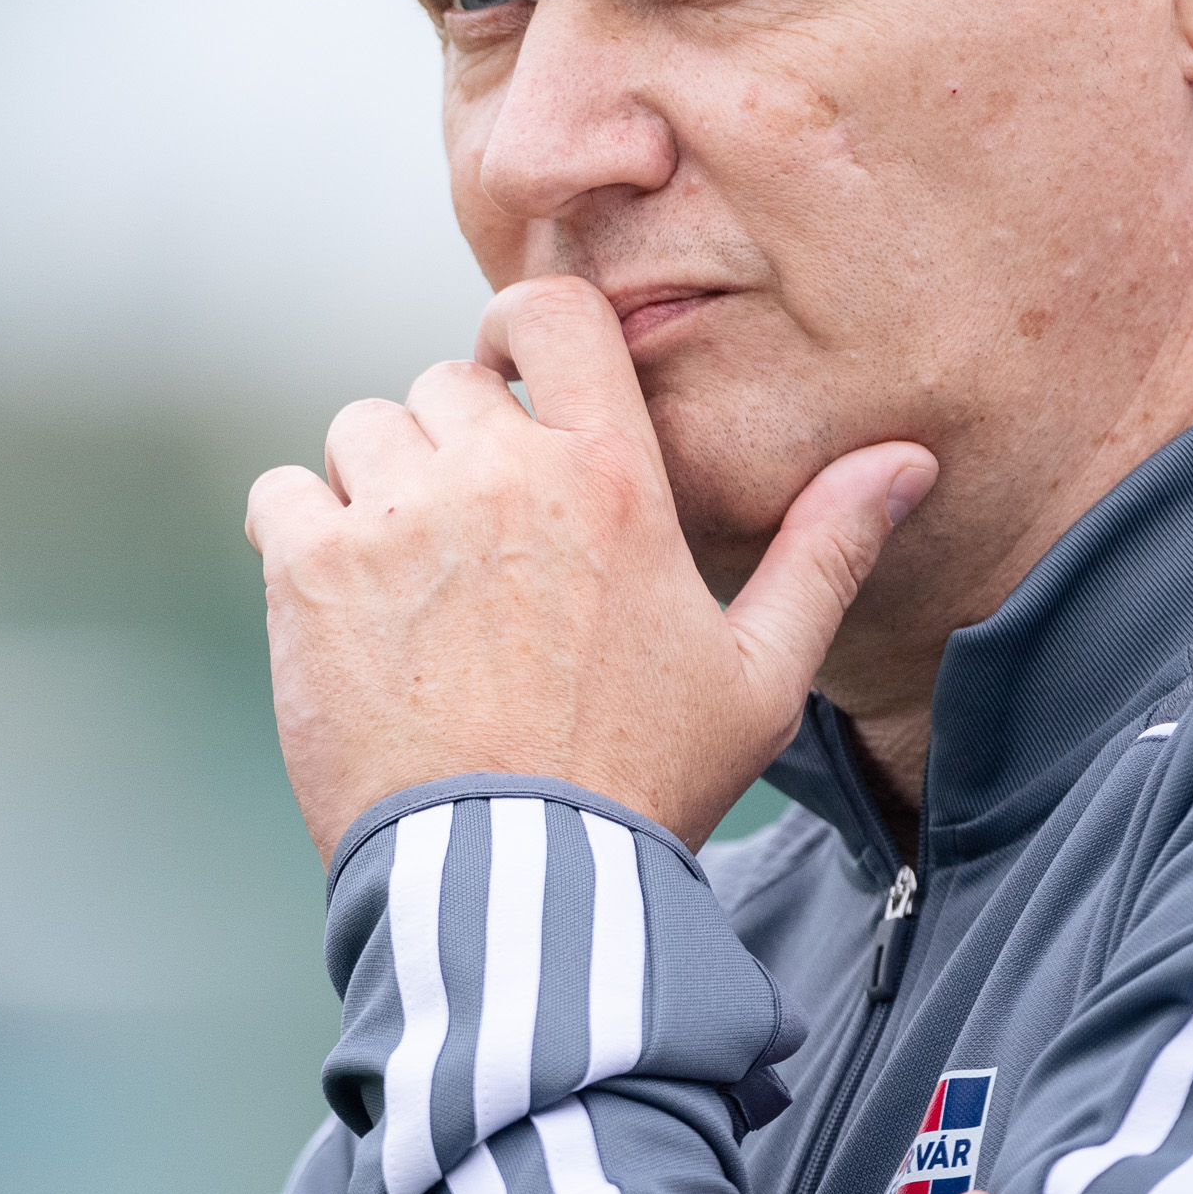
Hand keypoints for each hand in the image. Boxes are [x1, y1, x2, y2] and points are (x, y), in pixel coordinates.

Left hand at [246, 275, 935, 859]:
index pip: (553, 313)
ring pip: (361, 433)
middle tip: (478, 546)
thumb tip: (908, 459)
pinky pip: (284, 496)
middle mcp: (501, 473)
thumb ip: (826, 549)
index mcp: (613, 475)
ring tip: (415, 586)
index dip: (522, 332)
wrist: (517, 880)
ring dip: (379, 487)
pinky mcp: (313, 572)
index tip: (515, 385)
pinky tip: (347, 609)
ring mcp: (399, 517)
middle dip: (456, 445)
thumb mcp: (762, 671)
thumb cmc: (646, 780)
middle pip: (444, 385)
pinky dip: (302, 535)